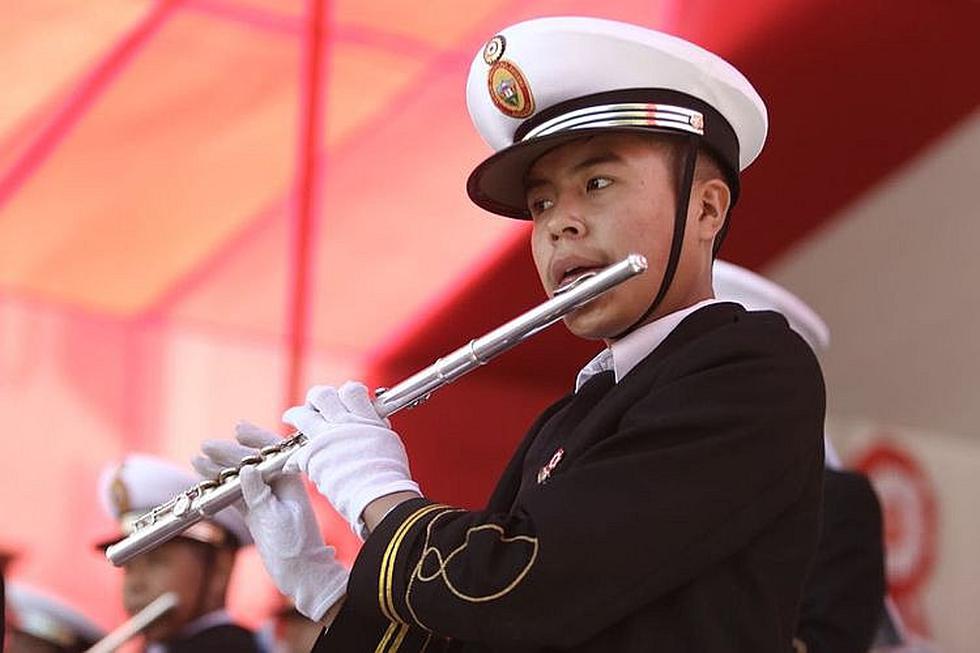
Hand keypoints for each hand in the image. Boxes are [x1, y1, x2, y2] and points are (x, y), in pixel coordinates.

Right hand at [193, 423, 347, 620]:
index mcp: (291, 481)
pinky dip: (220, 488)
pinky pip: (236, 495)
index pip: (272, 452)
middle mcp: (279, 486)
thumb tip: (246, 469)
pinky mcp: (256, 513)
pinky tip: (205, 479)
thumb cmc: (295, 545)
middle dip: (229, 453)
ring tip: (197, 459)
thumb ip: (259, 494)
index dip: (255, 438)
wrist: (301, 572)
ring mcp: (266, 498)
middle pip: (252, 462)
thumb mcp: (275, 518)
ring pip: (240, 478)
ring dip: (220, 469)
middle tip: (206, 445)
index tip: (237, 429)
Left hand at [282, 382, 420, 537]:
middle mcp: (343, 424)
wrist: (380, 497)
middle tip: (313, 406)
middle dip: (316, 398)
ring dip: (295, 415)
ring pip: (302, 415)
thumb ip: (375, 426)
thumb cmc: (389, 473)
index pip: (351, 390)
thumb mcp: (388, 440)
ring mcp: (326, 440)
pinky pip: (296, 452)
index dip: (346, 392)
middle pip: (322, 395)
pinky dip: (294, 458)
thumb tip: (371, 419)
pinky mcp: (312, 458)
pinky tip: (293, 463)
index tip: (343, 400)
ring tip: (292, 417)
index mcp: (365, 418)